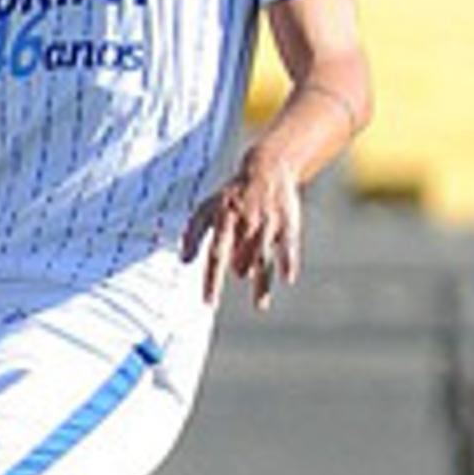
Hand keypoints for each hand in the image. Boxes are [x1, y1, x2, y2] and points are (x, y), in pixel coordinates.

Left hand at [183, 150, 302, 307]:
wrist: (267, 169)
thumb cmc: (231, 195)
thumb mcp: (206, 208)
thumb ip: (193, 233)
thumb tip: (183, 261)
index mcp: (223, 220)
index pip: (215, 256)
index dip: (212, 281)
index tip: (208, 303)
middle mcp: (246, 223)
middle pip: (241, 259)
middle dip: (238, 273)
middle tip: (235, 284)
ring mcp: (268, 223)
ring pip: (263, 259)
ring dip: (261, 284)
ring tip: (259, 305)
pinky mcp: (288, 222)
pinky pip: (289, 246)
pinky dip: (288, 261)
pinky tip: (287, 278)